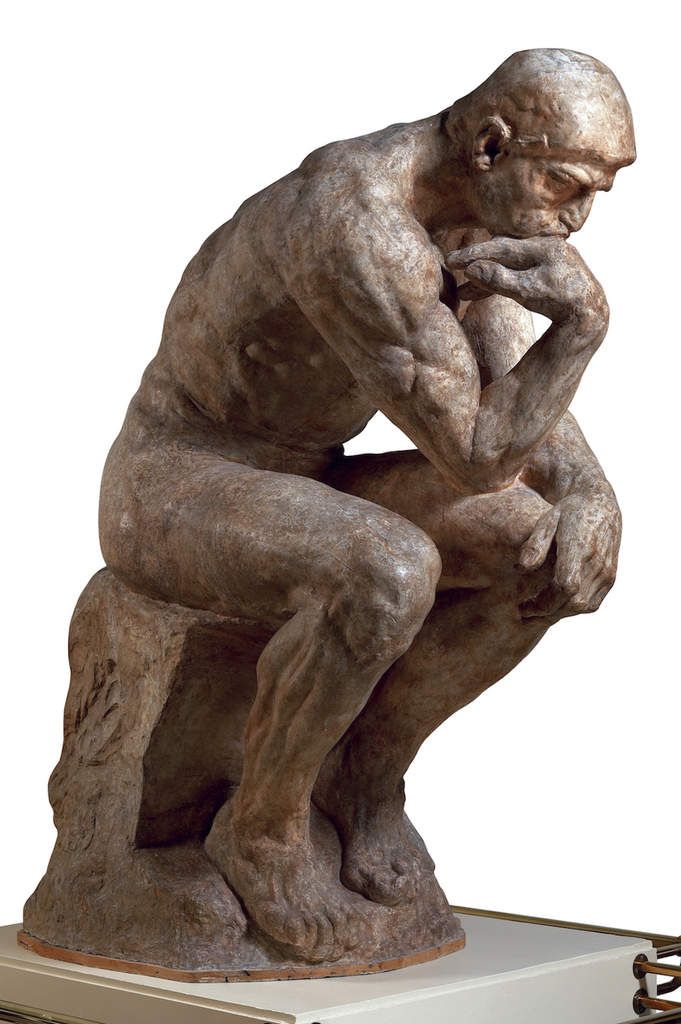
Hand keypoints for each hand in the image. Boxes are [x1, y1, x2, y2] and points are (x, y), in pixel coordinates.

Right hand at [446, 236, 607, 328]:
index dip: (473, 254)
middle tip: (451, 268)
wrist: (590, 313)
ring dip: (486, 277)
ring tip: (464, 293)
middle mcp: (545, 246)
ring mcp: (548, 257)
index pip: (500, 247)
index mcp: (541, 247)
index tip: (451, 260)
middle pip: (502, 253)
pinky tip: (485, 292)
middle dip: (477, 263)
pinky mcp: (549, 269)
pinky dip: (501, 281)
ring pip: (509, 265)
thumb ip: (500, 280)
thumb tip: (472, 269)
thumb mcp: (527, 293)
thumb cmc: (560, 302)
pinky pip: (518, 271)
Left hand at [517, 492, 620, 618]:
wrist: (600, 503)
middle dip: (547, 612)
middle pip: (574, 602)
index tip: (523, 605)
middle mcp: (597, 563)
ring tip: (537, 610)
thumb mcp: (546, 521)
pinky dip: (573, 608)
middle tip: (525, 611)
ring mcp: (607, 571)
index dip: (544, 602)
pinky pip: (593, 603)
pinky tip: (555, 604)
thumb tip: (520, 569)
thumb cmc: (568, 512)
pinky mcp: (611, 577)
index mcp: (580, 548)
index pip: (566, 587)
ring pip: (584, 606)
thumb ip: (534, 546)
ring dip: (559, 613)